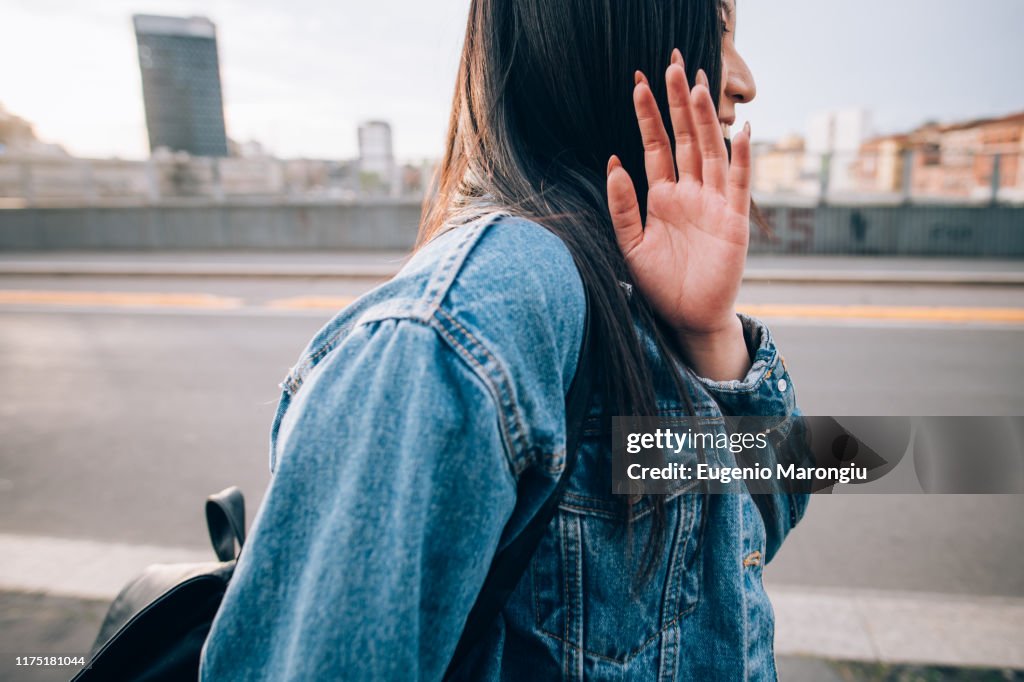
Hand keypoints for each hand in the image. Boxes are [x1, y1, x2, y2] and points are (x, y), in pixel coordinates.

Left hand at [607, 50, 751, 379]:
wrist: (688, 318)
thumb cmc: (661, 284)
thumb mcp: (630, 244)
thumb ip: (622, 206)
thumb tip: (613, 161)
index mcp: (663, 196)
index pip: (656, 147)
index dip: (648, 117)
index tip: (637, 85)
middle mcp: (690, 193)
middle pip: (686, 139)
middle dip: (678, 104)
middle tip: (672, 66)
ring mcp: (714, 203)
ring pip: (711, 152)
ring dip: (706, 120)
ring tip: (699, 87)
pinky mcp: (734, 221)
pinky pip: (739, 184)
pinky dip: (740, 158)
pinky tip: (741, 132)